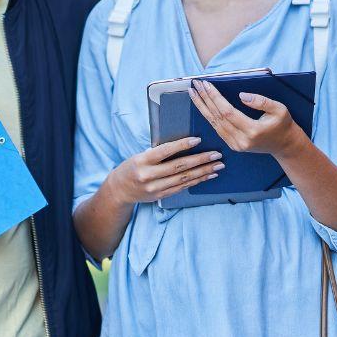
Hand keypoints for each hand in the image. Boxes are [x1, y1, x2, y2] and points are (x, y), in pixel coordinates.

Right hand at [104, 137, 222, 205]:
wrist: (119, 190)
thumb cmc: (132, 167)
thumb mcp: (140, 156)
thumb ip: (158, 153)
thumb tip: (184, 144)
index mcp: (142, 161)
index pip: (164, 151)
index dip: (182, 145)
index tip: (198, 140)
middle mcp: (148, 176)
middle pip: (179, 167)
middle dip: (200, 160)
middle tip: (216, 154)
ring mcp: (155, 188)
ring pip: (184, 179)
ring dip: (203, 172)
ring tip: (218, 165)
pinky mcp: (161, 196)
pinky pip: (182, 188)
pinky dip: (197, 181)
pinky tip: (208, 176)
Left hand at [188, 79, 305, 157]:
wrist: (284, 145)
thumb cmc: (283, 125)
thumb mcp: (280, 109)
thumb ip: (262, 101)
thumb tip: (242, 95)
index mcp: (253, 131)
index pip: (227, 112)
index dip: (215, 97)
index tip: (207, 84)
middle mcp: (241, 140)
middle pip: (217, 117)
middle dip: (205, 99)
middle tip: (196, 84)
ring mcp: (236, 145)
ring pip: (214, 124)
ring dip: (202, 107)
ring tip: (193, 92)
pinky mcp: (233, 146)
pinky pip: (217, 129)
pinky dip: (208, 115)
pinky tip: (202, 105)